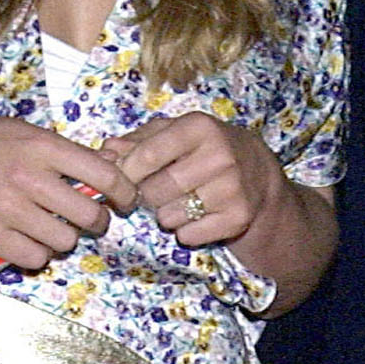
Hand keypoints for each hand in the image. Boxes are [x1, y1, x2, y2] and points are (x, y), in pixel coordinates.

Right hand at [0, 112, 134, 272]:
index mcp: (41, 146)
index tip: (125, 201)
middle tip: (89, 220)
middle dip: (96, 222)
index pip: (104, 175)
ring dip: (64, 238)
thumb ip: (62, 151)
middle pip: (89, 215)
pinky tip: (29, 240)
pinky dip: (38, 254)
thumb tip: (109, 165)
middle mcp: (28, 177)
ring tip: (51, 227)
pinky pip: (35, 258)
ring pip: (64, 240)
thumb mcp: (22, 131)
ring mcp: (8, 208)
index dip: (124, 192)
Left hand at [109, 111, 285, 248]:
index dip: (125, 174)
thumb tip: (105, 152)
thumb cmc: (204, 149)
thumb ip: (137, 141)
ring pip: (169, 216)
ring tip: (180, 202)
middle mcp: (219, 156)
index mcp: (199, 127)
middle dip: (146, 196)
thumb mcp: (174, 134)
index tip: (122, 181)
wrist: (258, 174)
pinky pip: (188, 235)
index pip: (146, 157)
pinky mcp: (237, 218)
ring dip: (165, 215)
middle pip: (155, 190)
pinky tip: (197, 217)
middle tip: (154, 193)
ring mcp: (231, 189)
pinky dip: (185, 232)